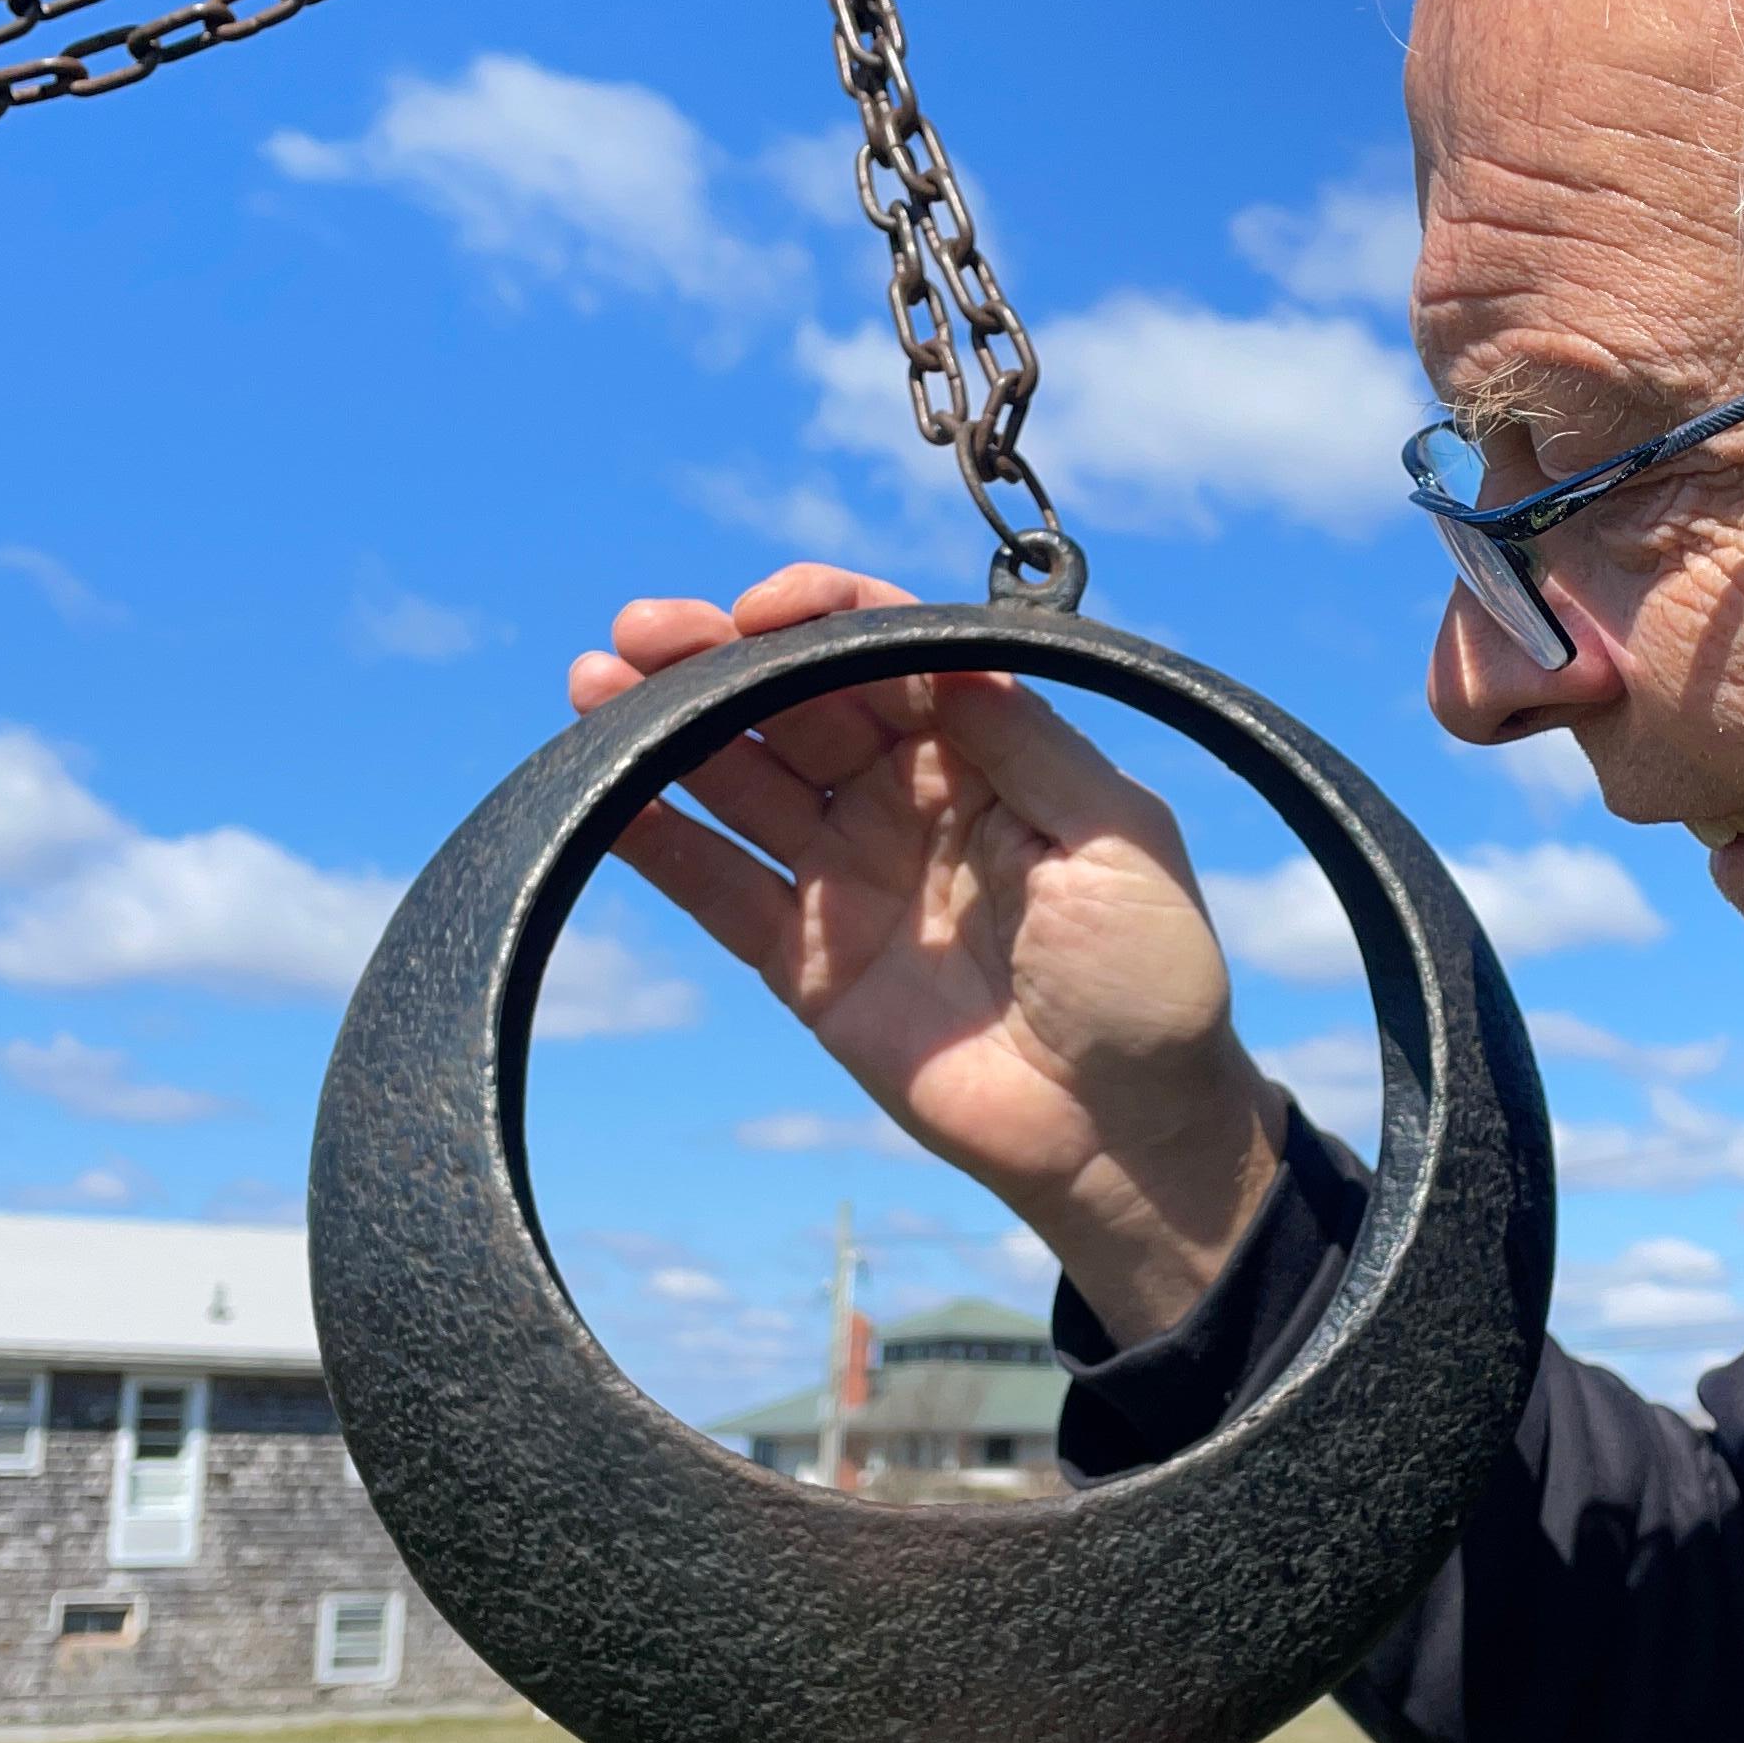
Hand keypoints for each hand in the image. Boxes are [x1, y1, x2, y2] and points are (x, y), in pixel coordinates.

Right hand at [567, 566, 1286, 1339]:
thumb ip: (1026, 743)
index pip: (887, 650)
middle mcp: (906, 796)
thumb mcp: (1116, 839)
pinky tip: (601, 789)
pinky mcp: (803, 960)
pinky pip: (717, 884)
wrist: (1123, 1134)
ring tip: (594, 683)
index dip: (822, 614)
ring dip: (664, 724)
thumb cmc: (1149, 980)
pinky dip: (657, 837)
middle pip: (793, 700)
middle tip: (642, 632)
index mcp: (986, 748)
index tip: (763, 607)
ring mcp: (848, 875)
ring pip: (739, 776)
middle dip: (716, 654)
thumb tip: (943, 651)